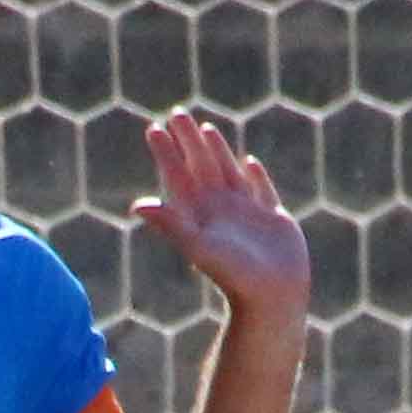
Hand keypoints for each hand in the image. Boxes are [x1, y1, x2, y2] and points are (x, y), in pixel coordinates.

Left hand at [132, 109, 311, 330]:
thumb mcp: (198, 246)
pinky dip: (255, 176)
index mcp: (199, 214)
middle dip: (188, 141)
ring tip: (205, 130)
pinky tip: (249, 162)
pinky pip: (261, 191)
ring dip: (216, 152)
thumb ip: (171, 224)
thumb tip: (138, 206)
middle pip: (200, 167)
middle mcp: (219, 210)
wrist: (271, 299)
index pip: (178, 176)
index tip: (154, 128)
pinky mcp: (272, 220)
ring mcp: (246, 214)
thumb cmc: (233, 274)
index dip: (167, 152)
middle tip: (176, 113)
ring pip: (228, 173)